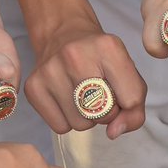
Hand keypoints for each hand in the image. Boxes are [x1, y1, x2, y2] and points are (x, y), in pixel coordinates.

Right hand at [26, 15, 146, 139]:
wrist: (63, 35)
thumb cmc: (99, 58)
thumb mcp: (127, 72)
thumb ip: (134, 106)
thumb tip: (114, 133)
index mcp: (107, 47)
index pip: (132, 99)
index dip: (129, 105)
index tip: (119, 93)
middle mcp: (75, 55)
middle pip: (103, 115)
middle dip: (106, 112)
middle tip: (99, 94)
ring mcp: (50, 70)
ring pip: (80, 125)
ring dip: (85, 118)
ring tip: (81, 95)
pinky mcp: (33, 86)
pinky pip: (60, 127)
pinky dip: (67, 120)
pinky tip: (66, 99)